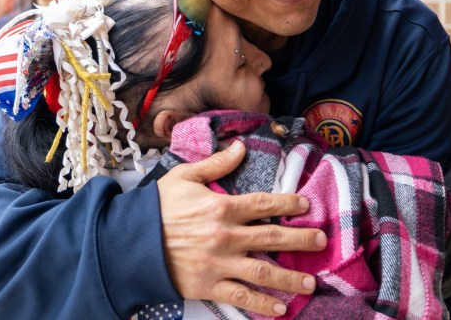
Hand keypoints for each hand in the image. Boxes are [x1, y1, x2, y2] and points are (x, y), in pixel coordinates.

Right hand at [157, 140, 325, 316]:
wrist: (128, 243)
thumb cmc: (156, 208)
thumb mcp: (184, 177)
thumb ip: (215, 164)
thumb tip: (241, 146)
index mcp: (221, 206)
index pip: (263, 203)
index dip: (287, 203)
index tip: (305, 204)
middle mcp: (225, 236)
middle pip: (272, 237)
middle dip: (300, 239)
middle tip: (321, 241)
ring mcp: (218, 263)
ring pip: (262, 272)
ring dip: (289, 279)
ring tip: (310, 284)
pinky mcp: (208, 285)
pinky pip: (240, 297)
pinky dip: (261, 305)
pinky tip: (279, 309)